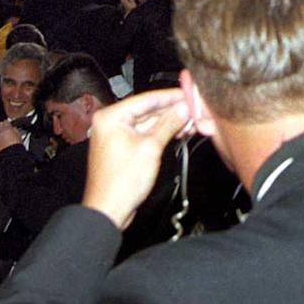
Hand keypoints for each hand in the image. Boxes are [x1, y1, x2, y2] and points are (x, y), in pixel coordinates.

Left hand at [0, 121, 21, 152]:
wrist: (11, 156)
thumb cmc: (16, 147)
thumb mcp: (19, 136)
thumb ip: (15, 130)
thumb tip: (14, 129)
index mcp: (7, 129)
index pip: (6, 121)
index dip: (8, 123)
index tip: (10, 125)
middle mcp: (0, 133)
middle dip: (2, 125)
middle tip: (6, 128)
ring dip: (0, 133)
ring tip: (6, 137)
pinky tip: (4, 143)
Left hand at [82, 88, 189, 230]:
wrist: (109, 210)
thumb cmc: (120, 182)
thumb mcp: (151, 147)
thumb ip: (168, 124)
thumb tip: (182, 108)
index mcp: (111, 117)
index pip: (146, 99)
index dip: (170, 96)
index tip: (188, 93)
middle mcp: (111, 123)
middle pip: (148, 110)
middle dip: (172, 111)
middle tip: (194, 108)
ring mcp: (117, 136)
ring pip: (148, 123)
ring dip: (170, 123)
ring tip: (191, 121)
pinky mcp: (124, 148)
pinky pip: (145, 135)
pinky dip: (161, 133)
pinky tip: (179, 131)